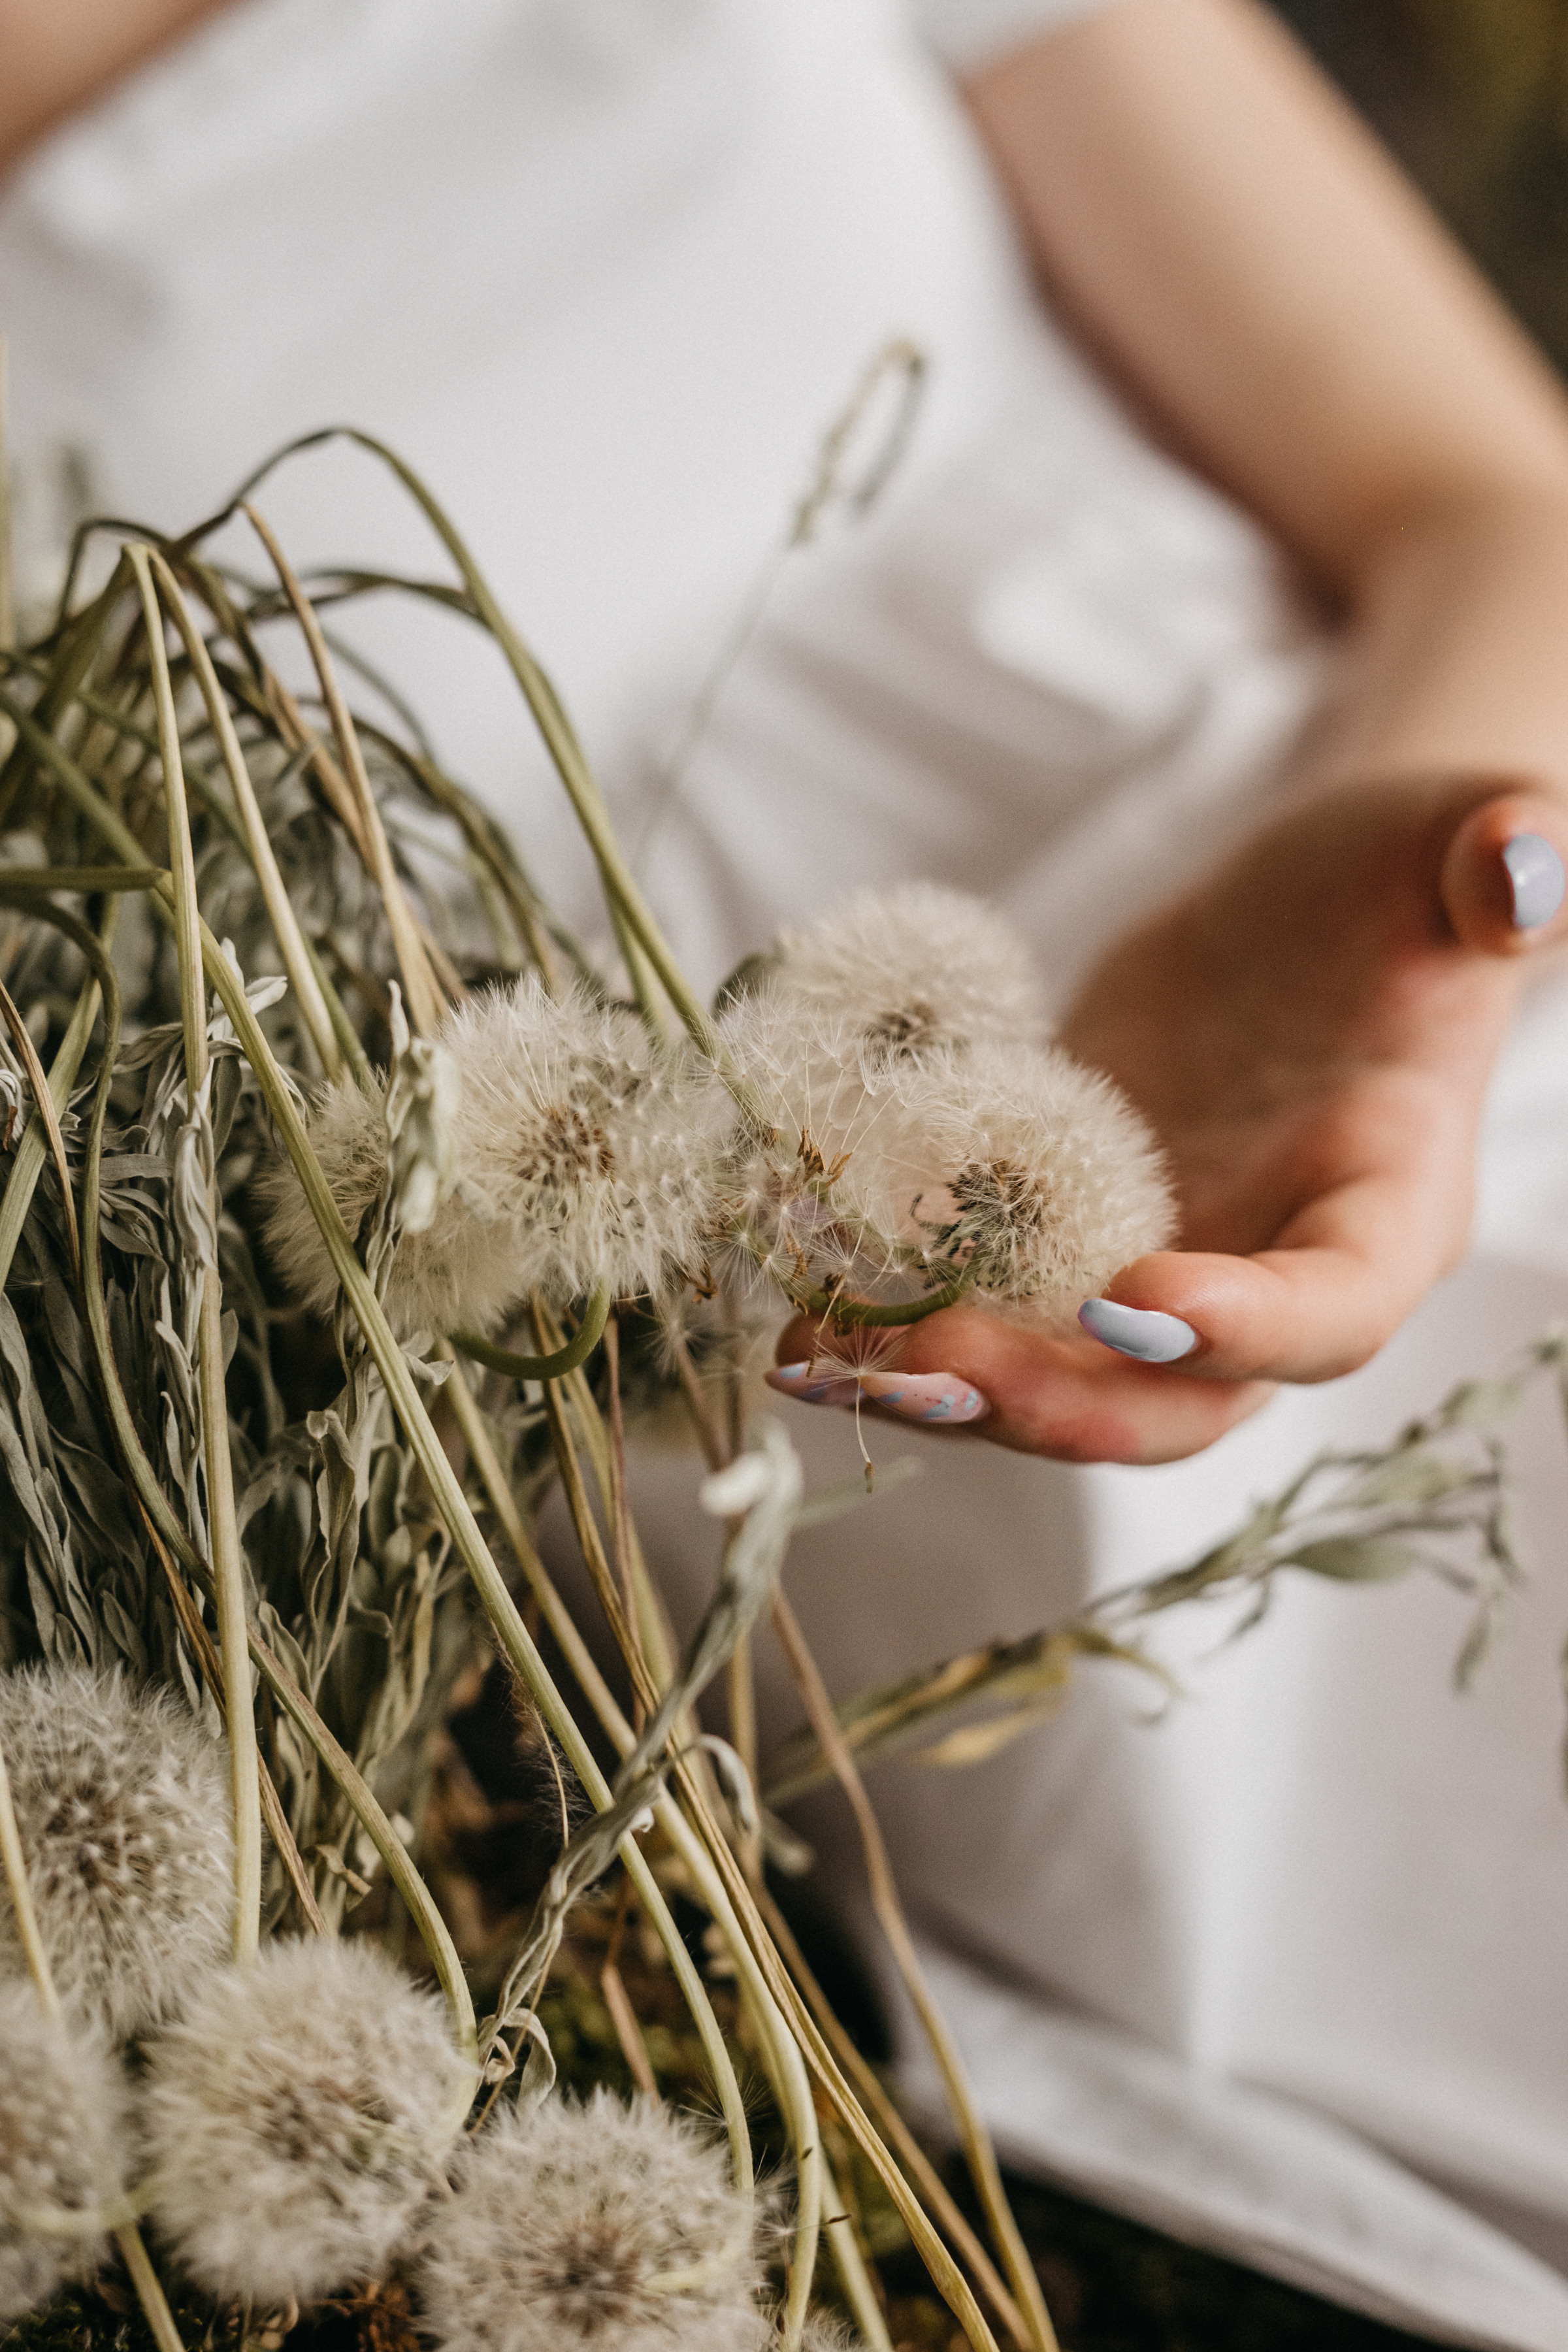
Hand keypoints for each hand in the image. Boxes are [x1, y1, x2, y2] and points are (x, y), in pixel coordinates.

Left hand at [768, 778, 1567, 1462]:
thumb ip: (1500, 861)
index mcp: (1388, 1208)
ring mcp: (1159, 1276)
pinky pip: (987, 1320)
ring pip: (1061, 1387)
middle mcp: (1269, 1278)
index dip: (1246, 1323)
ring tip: (820, 1361)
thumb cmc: (1396, 883)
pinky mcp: (1063, 1247)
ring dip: (944, 1390)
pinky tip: (799, 1321)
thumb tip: (1525, 864)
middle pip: (1174, 1402)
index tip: (1137, 1293)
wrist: (1303, 921)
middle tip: (926, 1364)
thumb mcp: (1453, 842)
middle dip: (1053, 1400)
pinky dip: (895, 1329)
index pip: (1335, 1307)